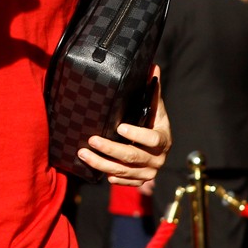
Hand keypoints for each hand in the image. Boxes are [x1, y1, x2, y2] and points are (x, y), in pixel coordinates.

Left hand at [77, 65, 171, 185]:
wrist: (160, 146)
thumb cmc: (153, 121)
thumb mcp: (155, 106)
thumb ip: (153, 89)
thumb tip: (152, 65)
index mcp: (164, 139)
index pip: (152, 139)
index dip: (137, 134)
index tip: (119, 127)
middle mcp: (158, 159)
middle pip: (132, 157)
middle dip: (110, 149)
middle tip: (91, 140)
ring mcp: (150, 172)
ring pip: (124, 171)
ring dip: (102, 164)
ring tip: (83, 153)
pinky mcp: (141, 180)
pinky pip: (125, 182)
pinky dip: (112, 177)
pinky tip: (99, 171)